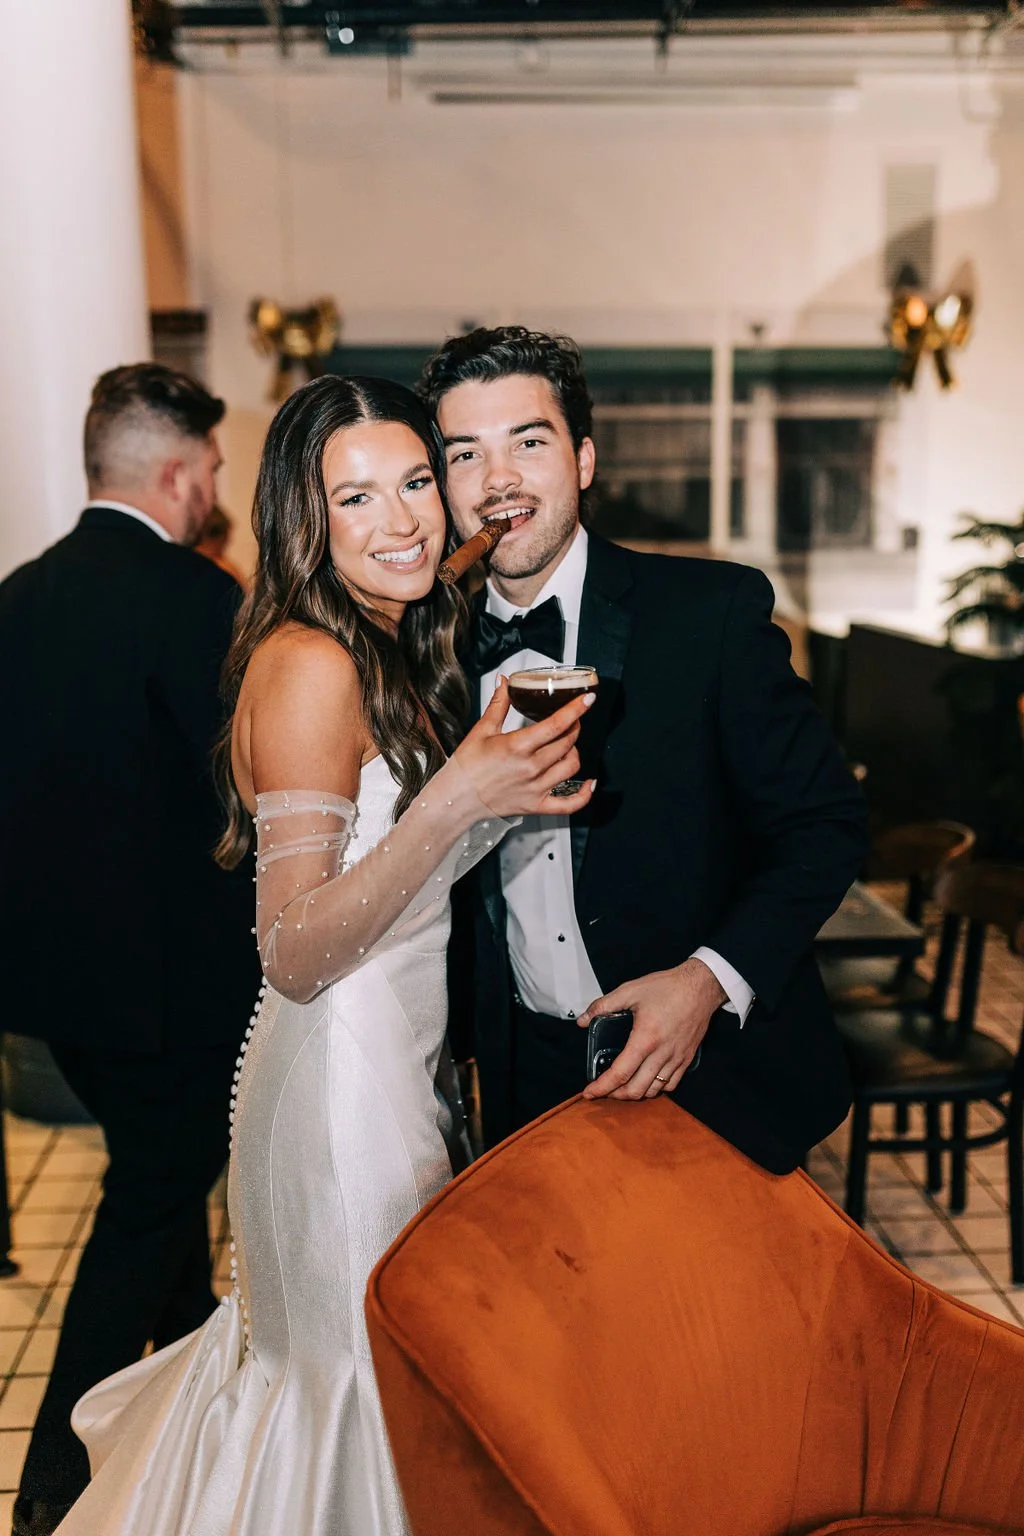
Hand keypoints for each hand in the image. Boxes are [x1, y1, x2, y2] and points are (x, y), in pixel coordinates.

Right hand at [454, 676, 595, 818]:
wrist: (456, 798)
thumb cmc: (467, 766)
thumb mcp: (482, 730)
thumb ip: (499, 703)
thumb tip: (504, 681)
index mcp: (518, 746)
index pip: (557, 723)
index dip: (576, 709)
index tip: (588, 699)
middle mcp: (530, 767)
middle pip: (567, 742)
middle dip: (574, 726)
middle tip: (571, 720)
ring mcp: (536, 788)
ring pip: (572, 766)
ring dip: (575, 751)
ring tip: (567, 745)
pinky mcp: (536, 805)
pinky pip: (569, 804)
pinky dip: (584, 795)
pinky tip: (589, 783)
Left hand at [577, 958, 726, 1100]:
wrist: (701, 986)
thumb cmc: (669, 987)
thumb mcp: (630, 990)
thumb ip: (603, 1005)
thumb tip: (584, 1019)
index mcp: (645, 1038)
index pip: (620, 1073)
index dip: (602, 1087)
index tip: (590, 1092)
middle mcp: (662, 1053)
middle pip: (636, 1089)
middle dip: (616, 1095)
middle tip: (604, 1090)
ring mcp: (676, 1058)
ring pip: (654, 1090)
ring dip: (635, 1093)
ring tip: (622, 1087)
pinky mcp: (687, 1059)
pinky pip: (671, 1085)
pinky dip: (656, 1089)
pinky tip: (647, 1081)